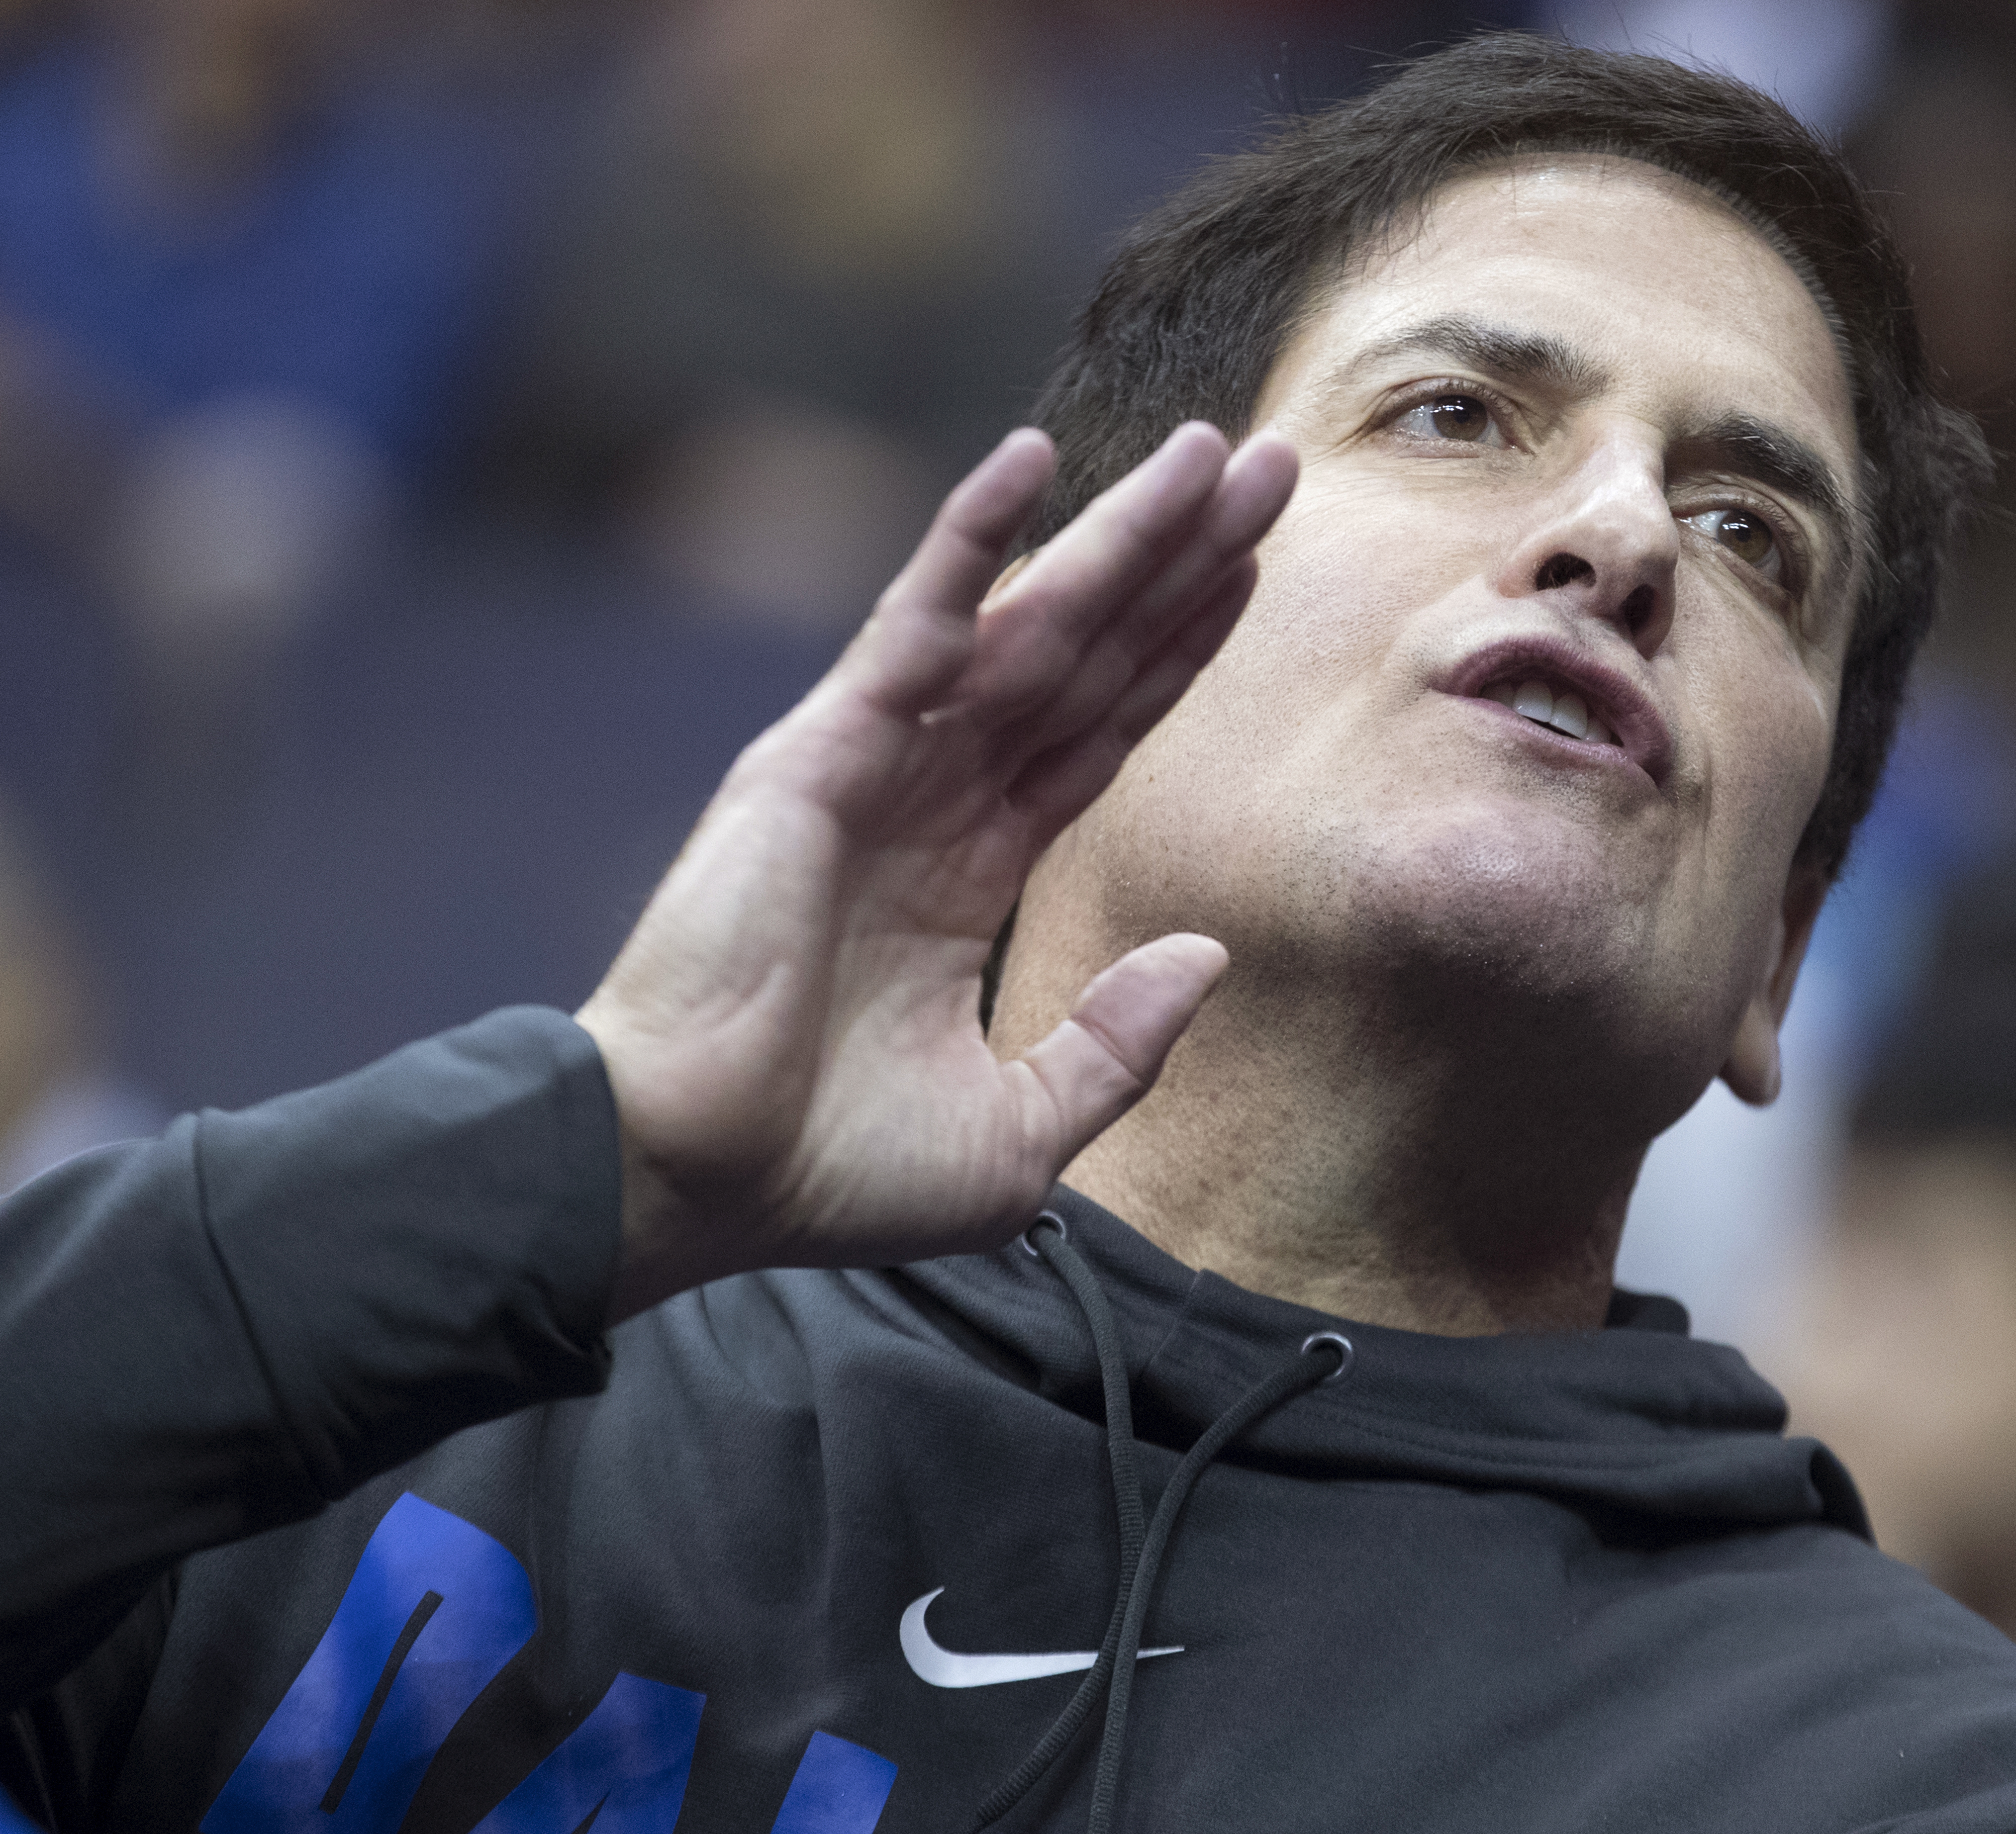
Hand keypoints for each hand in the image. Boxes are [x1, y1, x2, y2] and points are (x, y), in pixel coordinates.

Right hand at [577, 423, 1298, 1318]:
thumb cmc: (825, 1173)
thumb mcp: (1017, 1134)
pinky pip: (912, 625)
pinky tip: (1038, 460)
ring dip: (1121, 533)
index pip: (1103, 731)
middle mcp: (935, 797)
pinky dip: (971, 539)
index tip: (1252, 567)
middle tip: (1270, 466)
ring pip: (1029, 622)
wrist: (694, 1184)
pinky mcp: (821, 752)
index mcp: (973, 871)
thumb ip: (1116, 1047)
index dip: (1179, 649)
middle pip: (1089, 653)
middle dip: (1179, 561)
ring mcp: (880, 764)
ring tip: (1216, 451)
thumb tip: (1208, 957)